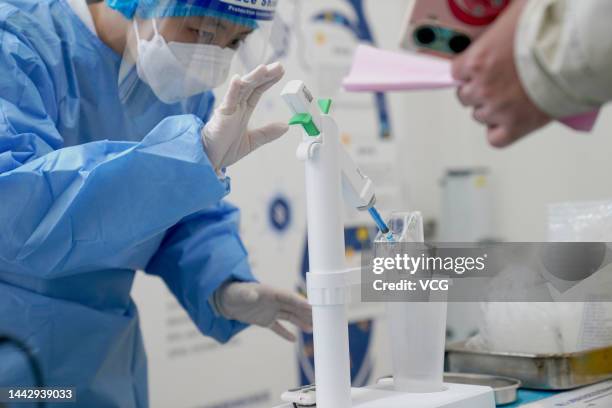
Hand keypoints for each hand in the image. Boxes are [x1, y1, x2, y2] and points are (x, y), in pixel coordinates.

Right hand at [202, 62, 288, 170]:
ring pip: (242, 89)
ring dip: (253, 77)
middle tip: (279, 66)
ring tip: (264, 68)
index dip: (268, 80)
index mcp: (243, 111)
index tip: (280, 71)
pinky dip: (233, 89)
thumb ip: (267, 133)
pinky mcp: (221, 116)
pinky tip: (238, 79)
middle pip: (252, 86)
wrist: (209, 161)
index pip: (257, 91)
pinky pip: (228, 100)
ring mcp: (228, 109)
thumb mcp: (252, 141)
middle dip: (265, 75)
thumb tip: (285, 126)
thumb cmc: (224, 150)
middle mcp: (236, 106)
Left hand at [214, 282, 312, 341]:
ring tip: (312, 329)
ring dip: (301, 322)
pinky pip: (278, 327)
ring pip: (290, 317)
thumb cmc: (233, 292)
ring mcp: (271, 311)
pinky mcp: (265, 320)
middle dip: (307, 312)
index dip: (300, 301)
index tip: (312, 305)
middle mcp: (274, 301)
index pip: (289, 297)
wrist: (224, 301)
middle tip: (321, 317)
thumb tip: (253, 294)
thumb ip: (247, 294)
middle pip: (294, 307)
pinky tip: (294, 339)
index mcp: (271, 292)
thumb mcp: (240, 293)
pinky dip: (285, 333)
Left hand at [451, 0, 550, 146]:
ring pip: (480, 116)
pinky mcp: (517, 126)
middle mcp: (482, 87)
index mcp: (477, 61)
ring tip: (513, 98)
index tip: (483, 70)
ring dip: (492, 110)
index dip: (471, 71)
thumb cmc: (548, 30)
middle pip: (466, 97)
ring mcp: (498, 109)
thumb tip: (491, 39)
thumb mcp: (512, 20)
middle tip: (500, 83)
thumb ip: (493, 35)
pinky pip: (495, 139)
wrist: (577, 52)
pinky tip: (510, 121)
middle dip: (481, 90)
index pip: (457, 73)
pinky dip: (500, 133)